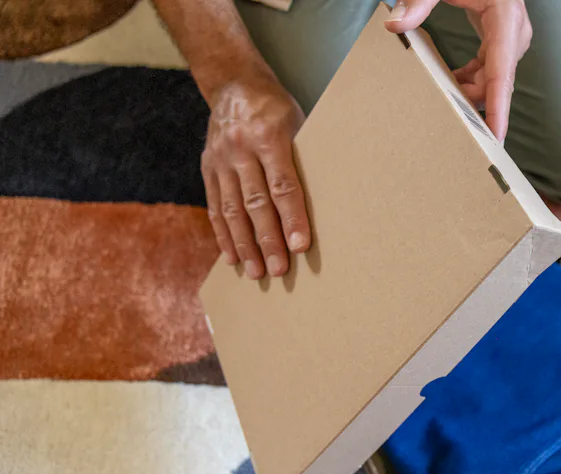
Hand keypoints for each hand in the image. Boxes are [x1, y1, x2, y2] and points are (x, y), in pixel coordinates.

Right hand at [201, 74, 309, 278]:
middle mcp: (240, 149)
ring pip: (232, 209)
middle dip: (268, 240)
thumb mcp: (297, 122)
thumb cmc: (276, 108)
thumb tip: (323, 204)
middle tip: (279, 271)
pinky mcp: (207, 167)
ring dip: (244, 244)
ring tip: (256, 272)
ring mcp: (220, 159)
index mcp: (269, 135)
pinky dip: (223, 233)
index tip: (300, 246)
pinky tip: (232, 257)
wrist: (234, 83)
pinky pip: (215, 205)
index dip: (292, 218)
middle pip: (256, 203)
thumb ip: (302, 159)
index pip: (283, 185)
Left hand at [384, 0, 530, 141]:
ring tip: (449, 100)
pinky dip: (473, 77)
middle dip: (479, 103)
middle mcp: (514, 27)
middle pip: (499, 79)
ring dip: (473, 89)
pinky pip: (492, 66)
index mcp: (505, 15)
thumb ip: (418, 1)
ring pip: (496, 76)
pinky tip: (454, 80)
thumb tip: (395, 24)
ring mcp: (512, 32)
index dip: (499, 107)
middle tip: (456, 128)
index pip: (502, 71)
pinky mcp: (503, 34)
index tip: (497, 135)